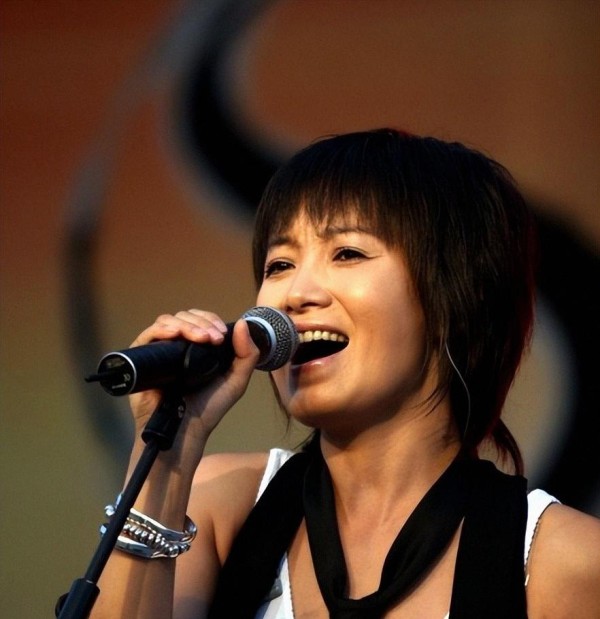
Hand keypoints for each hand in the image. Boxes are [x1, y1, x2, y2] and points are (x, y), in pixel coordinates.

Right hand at [128, 309, 259, 467]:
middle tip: (213, 338)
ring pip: (168, 321)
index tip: (221, 334)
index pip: (200, 320)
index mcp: (197, 347)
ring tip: (200, 338)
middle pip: (184, 317)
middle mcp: (177, 345)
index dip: (211, 320)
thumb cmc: (208, 408)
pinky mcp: (142, 359)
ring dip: (186, 325)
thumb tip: (243, 324)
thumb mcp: (236, 381)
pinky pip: (148, 336)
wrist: (185, 430)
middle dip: (201, 322)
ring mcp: (159, 351)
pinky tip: (174, 334)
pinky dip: (162, 329)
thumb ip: (246, 355)